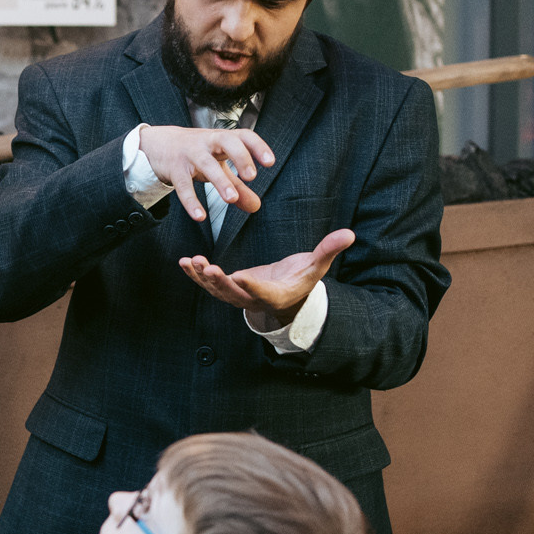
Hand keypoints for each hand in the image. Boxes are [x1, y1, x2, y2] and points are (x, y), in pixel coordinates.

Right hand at [138, 123, 275, 222]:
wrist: (160, 144)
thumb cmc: (197, 153)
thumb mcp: (219, 166)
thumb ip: (238, 185)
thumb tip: (256, 206)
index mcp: (223, 139)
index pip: (244, 136)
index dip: (258, 146)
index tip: (270, 162)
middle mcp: (208, 142)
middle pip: (227, 140)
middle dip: (240, 157)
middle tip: (251, 177)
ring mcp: (190, 153)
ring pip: (206, 163)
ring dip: (220, 181)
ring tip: (232, 199)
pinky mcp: (175, 168)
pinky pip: (183, 185)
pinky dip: (191, 201)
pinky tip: (200, 216)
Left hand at [180, 229, 353, 323]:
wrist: (286, 296)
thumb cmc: (302, 279)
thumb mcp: (316, 266)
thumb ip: (328, 250)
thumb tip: (349, 234)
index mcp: (276, 295)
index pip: (263, 291)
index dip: (251, 286)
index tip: (240, 277)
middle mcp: (254, 299)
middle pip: (234, 293)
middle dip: (219, 282)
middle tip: (207, 268)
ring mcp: (238, 295)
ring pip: (216, 290)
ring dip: (202, 277)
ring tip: (191, 262)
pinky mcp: (228, 288)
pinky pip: (209, 284)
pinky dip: (195, 274)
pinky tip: (184, 262)